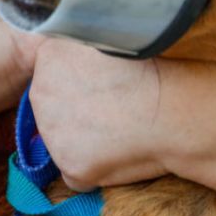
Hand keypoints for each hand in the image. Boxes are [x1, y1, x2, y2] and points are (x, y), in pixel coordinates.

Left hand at [25, 36, 180, 189]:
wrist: (175, 110)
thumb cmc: (150, 72)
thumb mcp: (105, 41)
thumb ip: (78, 51)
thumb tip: (66, 52)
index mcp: (48, 57)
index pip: (49, 77)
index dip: (78, 86)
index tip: (104, 87)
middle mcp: (41, 93)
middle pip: (51, 111)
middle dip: (77, 115)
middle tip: (113, 110)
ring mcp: (51, 131)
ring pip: (63, 143)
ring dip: (86, 143)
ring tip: (120, 130)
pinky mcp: (67, 164)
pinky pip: (76, 174)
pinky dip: (95, 171)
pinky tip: (120, 154)